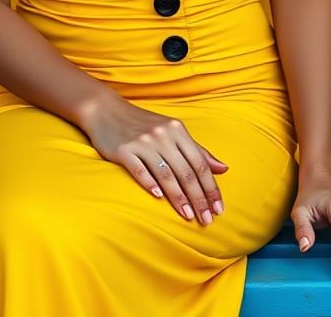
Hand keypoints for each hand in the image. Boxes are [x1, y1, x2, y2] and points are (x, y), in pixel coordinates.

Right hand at [80, 94, 227, 224]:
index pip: (200, 163)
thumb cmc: (143, 124)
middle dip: (198, 198)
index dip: (211, 188)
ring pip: (166, 174)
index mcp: (177, 130)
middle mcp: (162, 135)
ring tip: (188, 216)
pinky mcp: (124, 149)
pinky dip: (150, 184)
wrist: (106, 110)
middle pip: (186, 171)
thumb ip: (197, 150)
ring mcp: (143, 142)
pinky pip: (140, 170)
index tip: (218, 210)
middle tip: (206, 220)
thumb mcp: (172, 131)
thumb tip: (224, 168)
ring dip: (179, 197)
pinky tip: (159, 198)